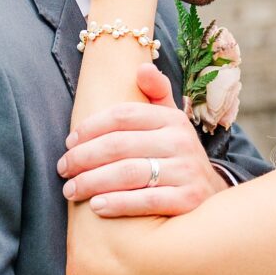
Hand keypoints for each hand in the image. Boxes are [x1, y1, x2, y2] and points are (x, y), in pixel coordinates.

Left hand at [58, 63, 226, 215]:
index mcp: (171, 118)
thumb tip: (142, 68)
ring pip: (129, 173)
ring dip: (93, 182)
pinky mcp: (188, 199)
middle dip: (83, 158)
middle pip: (120, 145)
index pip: (122, 115)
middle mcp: (181, 141)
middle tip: (63, 169)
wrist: (212, 195)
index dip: (90, 128)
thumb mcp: (171, 121)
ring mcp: (186, 171)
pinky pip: (147, 200)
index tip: (69, 143)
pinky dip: (118, 204)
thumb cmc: (177, 156)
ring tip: (71, 190)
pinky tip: (97, 206)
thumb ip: (156, 93)